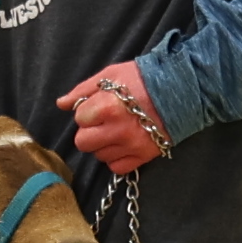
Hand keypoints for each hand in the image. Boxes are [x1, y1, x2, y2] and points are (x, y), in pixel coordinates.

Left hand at [55, 61, 172, 173]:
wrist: (180, 89)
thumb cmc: (143, 78)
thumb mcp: (111, 75)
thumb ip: (83, 90)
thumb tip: (61, 104)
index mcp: (107, 106)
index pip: (79, 118)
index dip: (86, 111)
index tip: (98, 106)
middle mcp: (117, 129)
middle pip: (83, 143)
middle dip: (89, 132)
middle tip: (101, 122)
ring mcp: (131, 145)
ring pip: (99, 156)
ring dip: (103, 145)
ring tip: (115, 131)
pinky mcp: (143, 156)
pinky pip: (117, 167)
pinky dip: (116, 158)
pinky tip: (123, 144)